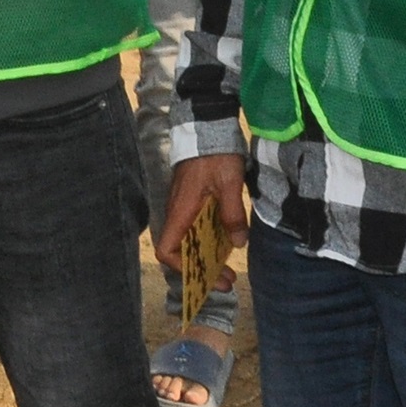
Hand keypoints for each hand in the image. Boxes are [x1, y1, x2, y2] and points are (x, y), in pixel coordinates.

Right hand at [156, 153, 248, 283]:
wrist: (208, 125)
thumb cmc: (215, 155)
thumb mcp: (228, 184)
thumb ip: (232, 214)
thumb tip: (238, 244)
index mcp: (181, 211)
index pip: (167, 249)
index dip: (181, 267)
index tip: (204, 275)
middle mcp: (178, 212)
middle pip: (181, 250)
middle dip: (202, 270)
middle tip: (227, 281)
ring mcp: (184, 205)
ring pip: (189, 240)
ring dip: (207, 257)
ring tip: (229, 269)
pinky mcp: (192, 199)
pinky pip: (196, 227)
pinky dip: (209, 240)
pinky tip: (229, 242)